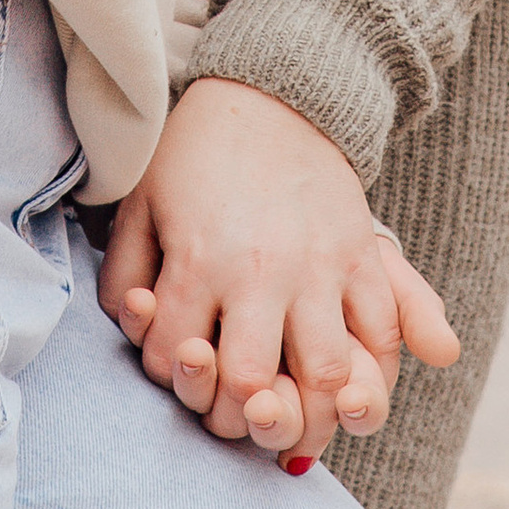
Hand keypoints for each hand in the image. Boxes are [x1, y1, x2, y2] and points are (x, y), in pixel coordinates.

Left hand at [98, 77, 458, 463]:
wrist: (271, 91)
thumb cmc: (194, 153)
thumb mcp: (141, 204)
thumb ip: (126, 276)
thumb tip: (136, 332)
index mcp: (198, 257)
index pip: (178, 358)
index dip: (174, 377)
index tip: (182, 362)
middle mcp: (259, 269)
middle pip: (251, 383)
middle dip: (240, 416)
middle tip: (241, 411)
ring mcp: (318, 264)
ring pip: (328, 375)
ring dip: (313, 414)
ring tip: (300, 417)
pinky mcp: (362, 254)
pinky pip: (382, 333)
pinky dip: (374, 373)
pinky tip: (353, 386)